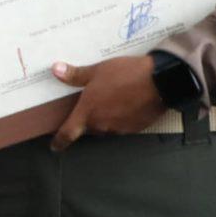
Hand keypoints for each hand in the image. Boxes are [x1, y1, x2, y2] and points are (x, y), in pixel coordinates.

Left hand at [48, 54, 163, 150]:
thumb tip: (56, 70)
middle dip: (89, 119)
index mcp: (88, 112)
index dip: (59, 142)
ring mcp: (119, 128)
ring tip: (113, 99)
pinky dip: (122, 117)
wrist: (160, 81)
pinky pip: (123, 125)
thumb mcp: (97, 71)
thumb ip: (75, 75)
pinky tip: (128, 103)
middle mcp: (102, 125)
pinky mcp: (136, 128)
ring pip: (107, 126)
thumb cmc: (126, 74)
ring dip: (107, 117)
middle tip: (94, 104)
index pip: (68, 133)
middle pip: (89, 127)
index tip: (55, 147)